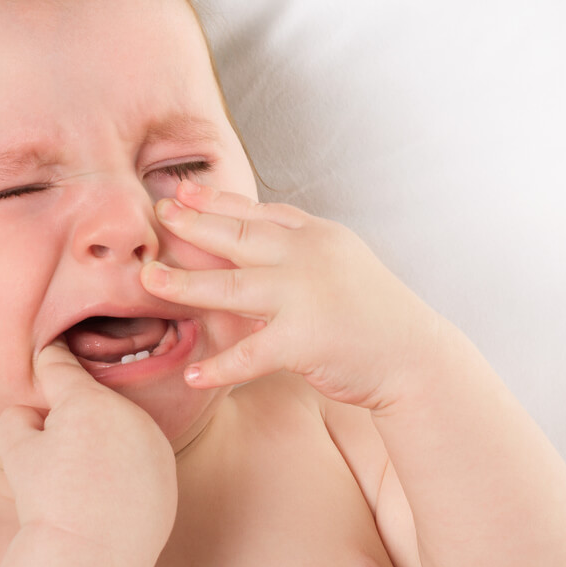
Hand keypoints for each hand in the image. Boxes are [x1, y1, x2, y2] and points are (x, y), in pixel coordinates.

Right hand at [0, 342, 176, 564]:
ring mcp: (154, 442)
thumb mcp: (16, 452)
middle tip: (55, 448)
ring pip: (119, 427)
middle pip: (93, 400)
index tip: (45, 355)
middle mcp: (128, 412)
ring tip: (81, 479)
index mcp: (88, 400)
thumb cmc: (47, 504)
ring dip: (102, 438)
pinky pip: (140, 457)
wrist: (92, 558)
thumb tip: (33, 412)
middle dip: (74, 413)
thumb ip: (18, 417)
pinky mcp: (168, 471)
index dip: (47, 361)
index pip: (61, 365)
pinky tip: (106, 494)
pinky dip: (125, 466)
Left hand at [141, 181, 435, 409]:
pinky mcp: (306, 340)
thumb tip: (253, 235)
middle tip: (156, 214)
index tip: (182, 190)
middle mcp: (308, 257)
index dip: (217, 199)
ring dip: (185, 284)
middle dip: (192, 223)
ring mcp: (306, 296)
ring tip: (148, 282)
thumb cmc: (374, 314)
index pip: (258, 211)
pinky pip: (252, 355)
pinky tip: (193, 376)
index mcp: (316, 236)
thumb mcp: (340, 263)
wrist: (416, 357)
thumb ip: (299, 247)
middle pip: (237, 234)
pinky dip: (220, 368)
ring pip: (232, 286)